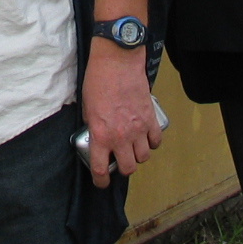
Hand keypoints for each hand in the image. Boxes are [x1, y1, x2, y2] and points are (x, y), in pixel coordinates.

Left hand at [80, 43, 161, 187]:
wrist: (117, 61)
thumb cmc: (97, 80)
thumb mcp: (86, 107)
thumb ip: (93, 125)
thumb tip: (97, 135)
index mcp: (101, 135)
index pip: (101, 169)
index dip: (101, 181)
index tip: (101, 182)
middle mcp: (121, 137)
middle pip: (128, 168)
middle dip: (123, 168)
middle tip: (119, 160)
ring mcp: (138, 129)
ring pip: (143, 157)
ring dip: (137, 155)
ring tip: (132, 147)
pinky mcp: (150, 118)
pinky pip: (156, 140)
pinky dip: (152, 142)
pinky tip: (146, 137)